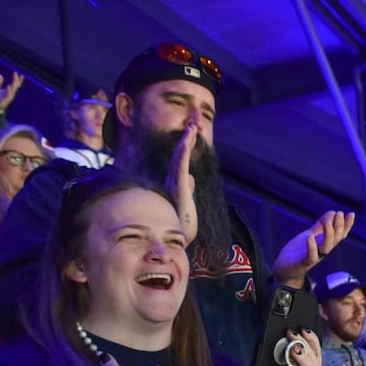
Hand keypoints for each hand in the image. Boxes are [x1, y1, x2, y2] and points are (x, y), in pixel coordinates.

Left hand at [0, 71, 23, 112]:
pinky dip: (9, 90)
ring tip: (15, 78)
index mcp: (9, 90)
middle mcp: (11, 93)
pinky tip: (9, 85)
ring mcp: (9, 97)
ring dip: (14, 83)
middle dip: (16, 79)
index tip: (19, 73)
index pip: (15, 84)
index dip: (17, 79)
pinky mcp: (5, 100)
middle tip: (16, 73)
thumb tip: (0, 75)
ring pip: (13, 89)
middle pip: (15, 85)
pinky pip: (8, 94)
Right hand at [167, 124, 198, 243]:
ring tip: (193, 129)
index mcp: (176, 185)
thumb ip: (187, 189)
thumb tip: (191, 177)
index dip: (184, 148)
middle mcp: (173, 182)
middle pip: (179, 157)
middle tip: (193, 126)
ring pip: (179, 160)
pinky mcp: (178, 188)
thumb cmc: (181, 224)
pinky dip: (182, 155)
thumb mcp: (187, 203)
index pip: (180, 163)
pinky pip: (180, 168)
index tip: (191, 133)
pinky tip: (187, 143)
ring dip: (186, 143)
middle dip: (186, 141)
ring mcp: (175, 185)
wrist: (177, 239)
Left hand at [272, 210, 355, 286]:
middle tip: (339, 214)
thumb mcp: (311, 235)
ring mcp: (314, 257)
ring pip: (326, 247)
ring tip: (328, 223)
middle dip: (339, 227)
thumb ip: (321, 225)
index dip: (346, 225)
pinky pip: (310, 256)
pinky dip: (312, 247)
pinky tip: (310, 237)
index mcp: (325, 244)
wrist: (285, 269)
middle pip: (335, 240)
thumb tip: (332, 212)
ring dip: (329, 235)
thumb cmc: (298, 252)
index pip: (339, 235)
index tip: (351, 214)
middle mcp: (322, 251)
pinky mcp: (303, 263)